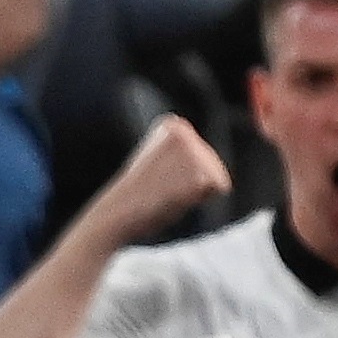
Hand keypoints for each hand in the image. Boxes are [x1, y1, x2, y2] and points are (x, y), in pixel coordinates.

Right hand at [99, 113, 232, 238]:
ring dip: (196, 192)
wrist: (118, 213)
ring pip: (216, 174)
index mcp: (172, 124)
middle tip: (160, 187)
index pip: (199, 150)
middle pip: (211, 162)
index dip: (182, 171)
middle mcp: (186, 132)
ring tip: (167, 192)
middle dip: (192, 182)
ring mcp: (194, 151)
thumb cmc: (133, 195)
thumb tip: (203, 155)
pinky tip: (176, 197)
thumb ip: (178, 151)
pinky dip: (200, 199)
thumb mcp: (153, 160)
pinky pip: (220, 187)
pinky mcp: (201, 173)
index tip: (155, 175)